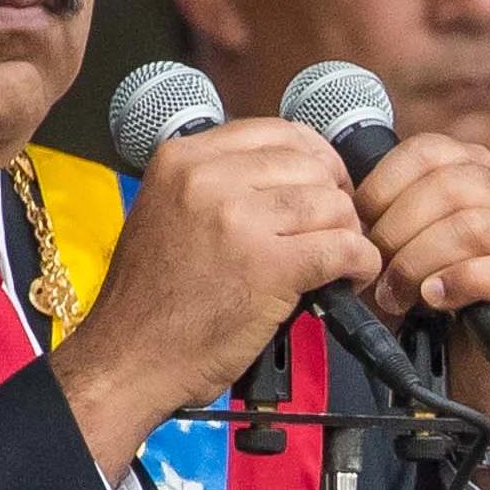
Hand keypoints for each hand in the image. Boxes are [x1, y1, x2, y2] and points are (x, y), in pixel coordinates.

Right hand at [50, 115, 375, 470]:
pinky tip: (351, 277)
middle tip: (335, 231)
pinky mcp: (268, 266)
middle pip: (310, 165)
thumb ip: (218, 183)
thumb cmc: (150, 299)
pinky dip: (360, 263)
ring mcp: (238, 219)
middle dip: (335, 198)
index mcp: (182, 158)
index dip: (314, 158)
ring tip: (341, 260)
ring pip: (332, 204)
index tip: (322, 186)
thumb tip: (290, 175)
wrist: (129, 358)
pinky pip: (343, 247)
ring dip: (349, 233)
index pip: (276, 131)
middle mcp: (208, 177)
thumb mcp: (168, 210)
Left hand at [348, 131, 489, 489]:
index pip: (424, 152)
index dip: (382, 188)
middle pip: (448, 186)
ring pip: (472, 225)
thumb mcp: (399, 243)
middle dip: (397, 230)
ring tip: (398, 294)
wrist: (476, 350)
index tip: (358, 226)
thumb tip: (336, 209)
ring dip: (421, 261)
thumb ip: (377, 217)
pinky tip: (433, 299)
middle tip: (375, 268)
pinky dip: (459, 282)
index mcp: (468, 168)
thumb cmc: (431, 288)